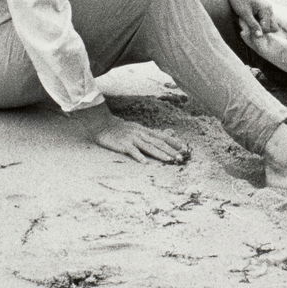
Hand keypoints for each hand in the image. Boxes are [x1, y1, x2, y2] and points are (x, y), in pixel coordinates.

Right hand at [70, 104, 189, 163]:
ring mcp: (132, 139)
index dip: (173, 142)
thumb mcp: (136, 128)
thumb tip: (162, 136)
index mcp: (144, 131)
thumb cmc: (120, 128)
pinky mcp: (123, 144)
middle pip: (158, 143)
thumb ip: (148, 134)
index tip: (184, 148)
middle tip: (181, 158)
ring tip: (169, 160)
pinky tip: (145, 163)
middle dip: (170, 150)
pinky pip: (132, 151)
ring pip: (149, 147)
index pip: (162, 136)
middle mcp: (141, 134)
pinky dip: (139, 156)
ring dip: (160, 154)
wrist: (102, 124)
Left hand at [226, 0, 278, 37]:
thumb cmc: (238, 0)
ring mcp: (268, 8)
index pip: (268, 28)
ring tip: (250, 24)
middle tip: (251, 28)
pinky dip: (260, 22)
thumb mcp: (245, 14)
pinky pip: (266, 19)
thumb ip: (253, 25)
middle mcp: (269, 8)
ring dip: (262, 27)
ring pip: (270, 23)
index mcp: (266, 9)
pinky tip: (251, 20)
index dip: (258, 32)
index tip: (247, 29)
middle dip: (263, 30)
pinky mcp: (264, 8)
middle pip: (273, 27)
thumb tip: (260, 37)